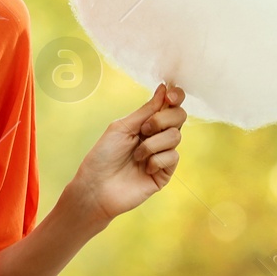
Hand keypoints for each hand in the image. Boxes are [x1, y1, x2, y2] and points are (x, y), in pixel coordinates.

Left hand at [69, 82, 186, 228]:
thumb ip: (146, 110)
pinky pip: (173, 157)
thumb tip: (164, 88)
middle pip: (179, 117)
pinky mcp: (165, 173)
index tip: (170, 96)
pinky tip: (144, 168)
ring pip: (176, 136)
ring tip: (137, 155)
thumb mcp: (122, 127)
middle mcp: (157, 136)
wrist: (96, 187)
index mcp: (146, 123)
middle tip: (145, 129)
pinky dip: (156, 159)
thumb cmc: (103, 155)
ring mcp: (162, 155)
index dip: (175, 96)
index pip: (170, 105)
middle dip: (163, 119)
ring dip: (153, 143)